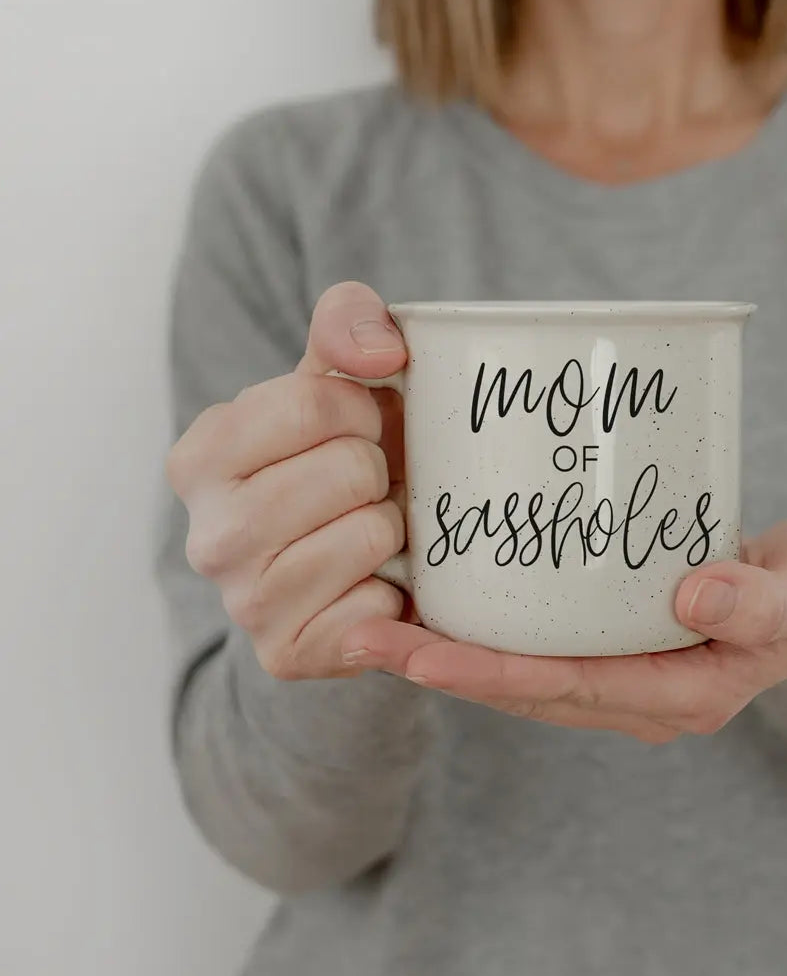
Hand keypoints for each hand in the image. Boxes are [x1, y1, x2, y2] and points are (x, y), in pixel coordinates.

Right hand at [166, 281, 415, 679]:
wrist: (354, 551)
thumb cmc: (345, 451)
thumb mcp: (339, 370)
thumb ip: (349, 321)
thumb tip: (383, 354)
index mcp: (201, 454)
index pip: (316, 403)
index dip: (362, 409)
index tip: (356, 428)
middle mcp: (208, 535)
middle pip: (351, 470)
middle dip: (379, 470)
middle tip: (366, 486)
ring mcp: (244, 603)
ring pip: (372, 535)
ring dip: (393, 527)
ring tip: (369, 529)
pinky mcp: (288, 655)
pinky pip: (378, 610)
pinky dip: (396, 592)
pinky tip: (373, 583)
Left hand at [344, 511, 786, 742]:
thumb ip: (761, 602)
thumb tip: (692, 599)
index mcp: (683, 694)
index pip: (570, 689)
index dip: (492, 675)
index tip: (421, 654)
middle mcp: (644, 695)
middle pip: (528, 689)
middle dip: (445, 669)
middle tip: (364, 638)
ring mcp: (629, 673)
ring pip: (526, 673)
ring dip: (453, 653)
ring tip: (377, 624)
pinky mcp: (620, 640)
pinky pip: (543, 645)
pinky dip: (490, 631)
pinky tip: (446, 597)